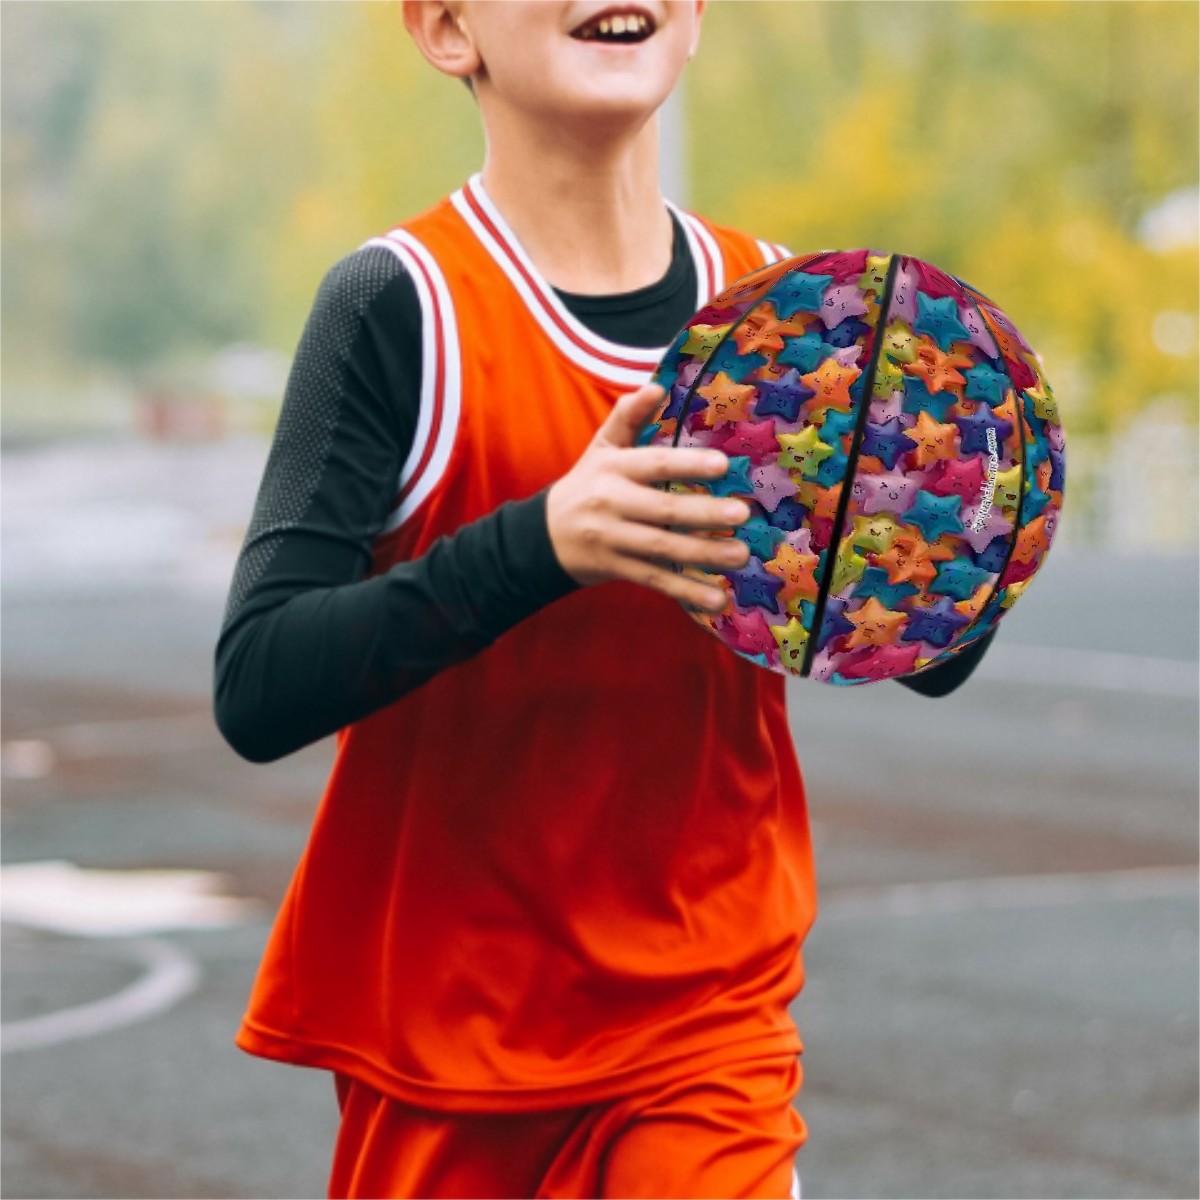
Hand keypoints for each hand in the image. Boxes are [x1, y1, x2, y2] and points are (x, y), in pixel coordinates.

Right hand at [546, 383, 750, 612]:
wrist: (543, 536)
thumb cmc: (586, 485)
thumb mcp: (601, 448)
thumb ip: (628, 417)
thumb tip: (656, 385)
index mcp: (613, 469)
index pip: (653, 464)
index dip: (687, 464)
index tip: (723, 465)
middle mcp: (612, 504)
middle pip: (663, 510)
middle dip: (704, 513)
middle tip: (742, 514)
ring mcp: (614, 540)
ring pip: (663, 549)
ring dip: (704, 555)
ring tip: (741, 556)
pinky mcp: (618, 569)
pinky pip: (656, 581)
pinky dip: (686, 592)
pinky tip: (716, 599)